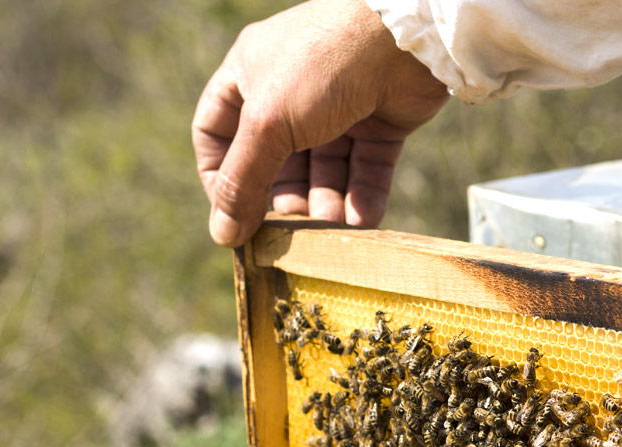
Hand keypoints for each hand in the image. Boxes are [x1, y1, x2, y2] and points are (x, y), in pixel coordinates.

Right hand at [193, 0, 448, 246]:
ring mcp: (338, 109)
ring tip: (333, 228)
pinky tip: (363, 221)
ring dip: (327, 205)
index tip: (233, 218)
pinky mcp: (381, 123)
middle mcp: (292, 93)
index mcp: (250, 76)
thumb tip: (223, 234)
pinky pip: (366, 170)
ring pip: (325, 172)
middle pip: (276, 163)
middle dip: (285, 199)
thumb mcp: (268, 123)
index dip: (222, 179)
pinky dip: (364, 198)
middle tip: (292, 232)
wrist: (403, 38)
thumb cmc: (322, 65)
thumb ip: (243, 180)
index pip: (218, 135)